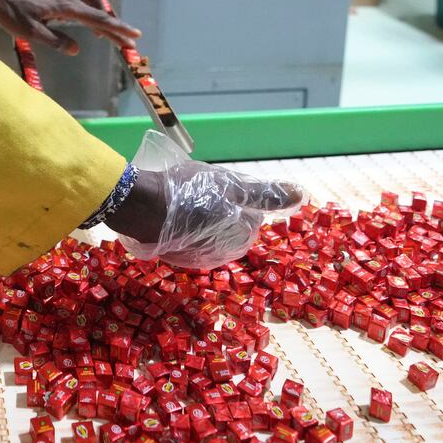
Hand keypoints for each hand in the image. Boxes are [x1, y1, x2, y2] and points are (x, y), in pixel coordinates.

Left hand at [0, 0, 140, 55]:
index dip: (116, 29)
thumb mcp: (30, 31)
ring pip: (93, 1)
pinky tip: (87, 22)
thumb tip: (76, 49)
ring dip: (104, 15)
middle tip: (128, 41)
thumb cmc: (10, 10)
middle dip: (115, 25)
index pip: (97, 19)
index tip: (133, 36)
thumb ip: (54, 40)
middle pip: (100, 9)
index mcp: (65, 7)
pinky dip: (92, 10)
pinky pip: (82, 0)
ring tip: (108, 33)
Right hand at [106, 130, 304, 270]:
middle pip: (226, 222)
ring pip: (204, 228)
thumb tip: (302, 194)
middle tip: (198, 190)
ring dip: (197, 214)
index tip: (217, 186)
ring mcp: (194, 256)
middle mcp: (220, 253)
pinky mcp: (172, 253)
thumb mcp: (233, 186)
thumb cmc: (190, 192)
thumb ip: (266, 193)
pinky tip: (169, 211)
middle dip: (216, 207)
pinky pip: (184, 236)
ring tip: (182, 198)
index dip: (234, 195)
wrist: (141, 205)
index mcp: (239, 236)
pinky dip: (180, 223)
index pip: (248, 213)